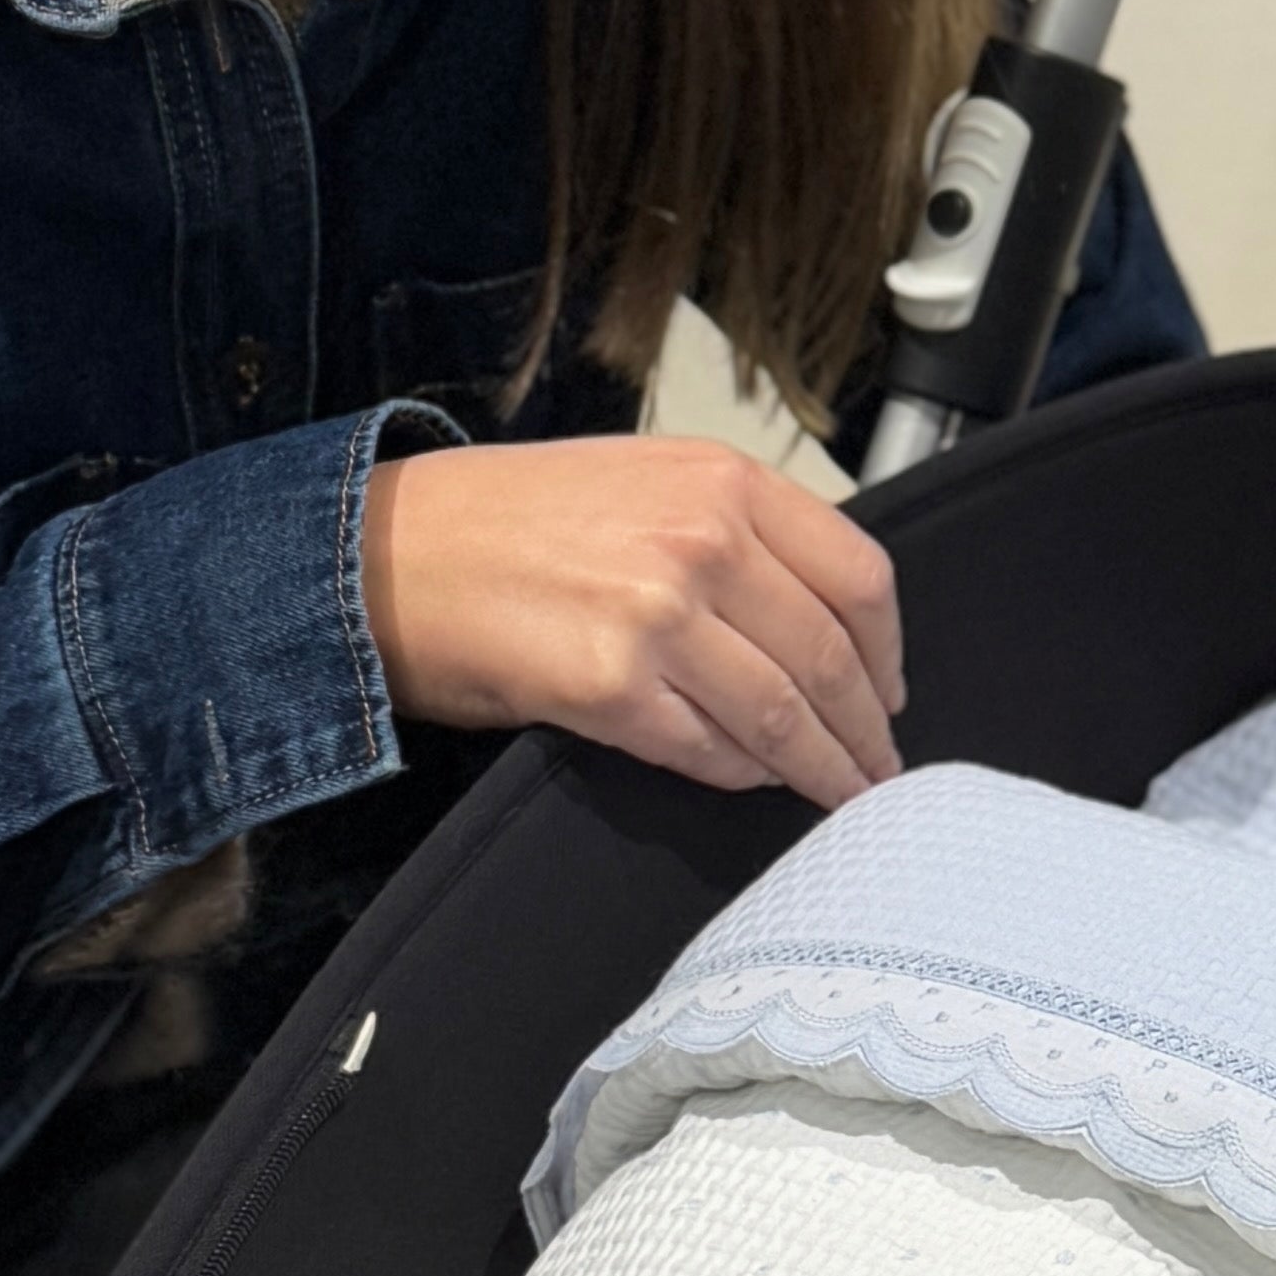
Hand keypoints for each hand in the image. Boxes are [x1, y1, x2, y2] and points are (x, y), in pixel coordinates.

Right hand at [361, 435, 906, 807]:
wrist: (386, 553)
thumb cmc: (504, 519)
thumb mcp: (642, 482)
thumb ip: (735, 533)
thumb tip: (811, 619)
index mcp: (721, 481)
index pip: (857, 575)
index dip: (887, 650)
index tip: (889, 689)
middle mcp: (701, 541)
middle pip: (831, 657)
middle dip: (865, 729)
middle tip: (878, 768)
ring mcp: (659, 616)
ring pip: (782, 715)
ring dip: (820, 768)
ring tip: (837, 794)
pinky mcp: (612, 688)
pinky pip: (710, 750)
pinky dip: (740, 774)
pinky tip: (750, 780)